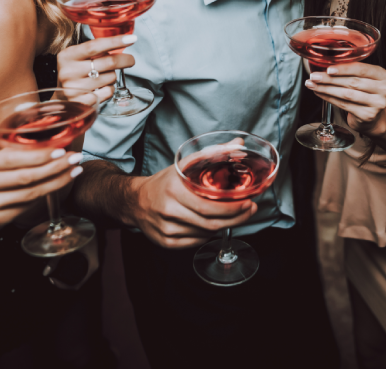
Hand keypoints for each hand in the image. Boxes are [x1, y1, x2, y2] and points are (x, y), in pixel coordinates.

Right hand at [0, 147, 83, 237]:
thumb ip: (10, 155)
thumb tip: (47, 145)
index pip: (14, 158)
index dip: (41, 155)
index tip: (62, 150)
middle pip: (26, 176)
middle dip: (55, 167)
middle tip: (75, 159)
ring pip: (29, 194)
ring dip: (56, 182)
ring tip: (73, 172)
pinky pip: (26, 207)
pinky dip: (44, 196)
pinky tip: (56, 187)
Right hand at [57, 34, 136, 103]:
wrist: (59, 97)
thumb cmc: (75, 72)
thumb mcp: (78, 56)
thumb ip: (95, 50)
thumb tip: (122, 42)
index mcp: (68, 55)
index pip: (95, 46)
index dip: (115, 41)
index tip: (131, 39)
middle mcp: (69, 72)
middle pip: (108, 62)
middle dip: (125, 60)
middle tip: (130, 60)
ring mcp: (74, 88)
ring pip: (111, 77)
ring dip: (113, 76)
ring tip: (104, 76)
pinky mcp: (82, 103)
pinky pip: (108, 92)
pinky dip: (110, 88)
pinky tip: (102, 87)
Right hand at [130, 165, 256, 248]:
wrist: (136, 201)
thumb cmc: (164, 182)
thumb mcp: (184, 165)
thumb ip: (212, 154)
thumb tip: (238, 143)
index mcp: (174, 189)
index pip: (208, 205)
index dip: (231, 208)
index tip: (248, 202)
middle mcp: (169, 210)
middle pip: (210, 223)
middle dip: (235, 218)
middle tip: (249, 210)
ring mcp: (166, 228)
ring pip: (204, 233)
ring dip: (223, 226)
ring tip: (235, 215)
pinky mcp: (166, 242)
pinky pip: (195, 242)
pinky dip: (208, 235)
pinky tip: (213, 224)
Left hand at [305, 62, 385, 133]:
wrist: (373, 117)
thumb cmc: (364, 93)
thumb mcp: (364, 79)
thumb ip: (351, 71)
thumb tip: (324, 64)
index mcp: (383, 75)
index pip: (362, 69)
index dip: (344, 68)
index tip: (328, 69)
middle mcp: (384, 89)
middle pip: (352, 82)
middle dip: (329, 79)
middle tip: (314, 76)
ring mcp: (377, 103)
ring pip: (346, 94)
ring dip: (326, 89)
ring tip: (313, 85)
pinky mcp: (368, 115)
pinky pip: (344, 105)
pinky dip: (329, 98)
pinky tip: (320, 93)